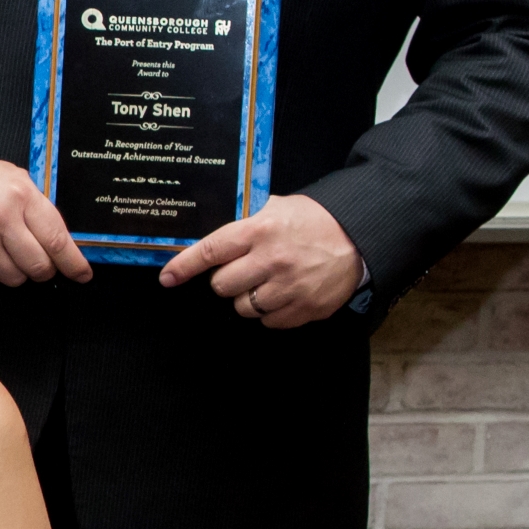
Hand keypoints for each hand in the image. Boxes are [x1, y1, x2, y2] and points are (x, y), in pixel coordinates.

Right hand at [0, 157, 91, 286]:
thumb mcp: (13, 179)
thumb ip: (38, 207)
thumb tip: (63, 242)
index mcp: (18, 196)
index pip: (56, 240)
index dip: (73, 263)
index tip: (82, 274)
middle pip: (38, 266)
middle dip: (44, 269)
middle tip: (39, 262)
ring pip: (13, 278)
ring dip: (16, 271)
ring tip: (5, 251)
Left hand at [159, 192, 363, 326]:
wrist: (360, 237)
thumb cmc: (313, 220)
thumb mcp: (276, 207)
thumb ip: (243, 222)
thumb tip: (205, 239)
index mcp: (260, 230)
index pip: (211, 251)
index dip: (184, 266)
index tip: (167, 278)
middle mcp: (272, 260)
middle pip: (222, 286)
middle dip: (226, 280)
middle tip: (243, 270)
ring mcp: (289, 287)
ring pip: (242, 307)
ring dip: (247, 298)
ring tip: (266, 282)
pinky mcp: (306, 308)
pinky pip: (269, 321)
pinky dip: (271, 312)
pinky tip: (284, 294)